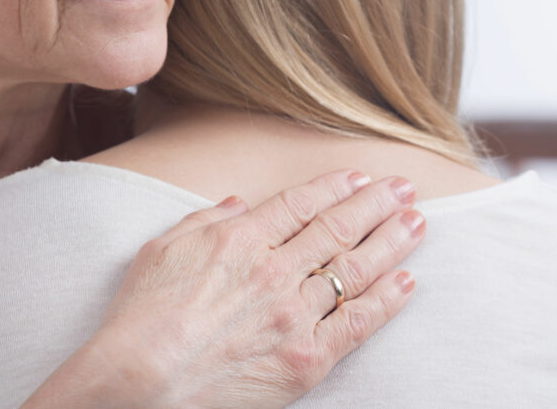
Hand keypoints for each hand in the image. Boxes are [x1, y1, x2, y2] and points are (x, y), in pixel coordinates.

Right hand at [22, 170, 423, 407]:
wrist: (139, 381)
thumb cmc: (141, 316)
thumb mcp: (162, 249)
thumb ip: (207, 220)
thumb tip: (242, 204)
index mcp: (239, 239)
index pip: (301, 204)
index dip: (335, 187)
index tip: (358, 176)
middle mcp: (274, 270)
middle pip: (337, 228)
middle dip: (375, 204)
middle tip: (403, 187)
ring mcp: (294, 314)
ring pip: (355, 270)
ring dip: (391, 242)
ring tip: (417, 222)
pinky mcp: (306, 359)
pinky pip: (358, 324)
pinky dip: (387, 301)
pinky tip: (406, 281)